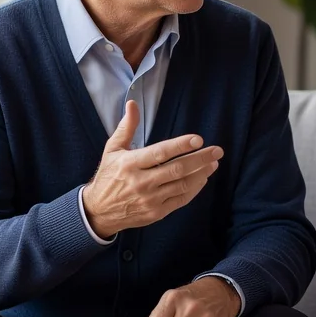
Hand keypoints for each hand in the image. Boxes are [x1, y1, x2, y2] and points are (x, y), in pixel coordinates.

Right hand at [82, 100, 222, 238]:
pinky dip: (194, 189)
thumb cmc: (108, 176)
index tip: (198, 139)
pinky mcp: (156, 213)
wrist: (98, 212)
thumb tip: (132, 103)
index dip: (180, 145)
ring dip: (201, 173)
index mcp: (130, 164)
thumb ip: (126, 127)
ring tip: (214, 163)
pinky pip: (180, 200)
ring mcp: (150, 200)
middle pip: (177, 169)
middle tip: (217, 151)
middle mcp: (141, 182)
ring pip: (182, 185)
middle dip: (200, 159)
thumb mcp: (112, 149)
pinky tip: (202, 178)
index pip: (160, 153)